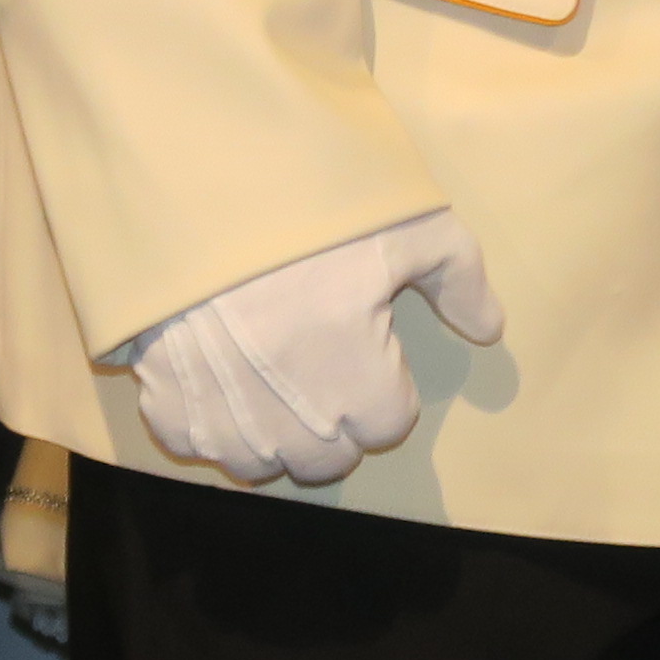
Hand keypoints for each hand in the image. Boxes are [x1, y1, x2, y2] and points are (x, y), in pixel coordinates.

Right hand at [119, 209, 506, 487]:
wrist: (193, 196)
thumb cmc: (308, 212)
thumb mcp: (406, 226)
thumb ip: (457, 279)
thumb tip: (490, 330)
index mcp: (358, 385)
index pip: (389, 425)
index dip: (383, 382)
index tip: (365, 342)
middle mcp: (295, 423)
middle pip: (330, 458)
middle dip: (336, 418)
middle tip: (320, 357)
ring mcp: (227, 426)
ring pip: (266, 464)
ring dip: (277, 431)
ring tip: (270, 368)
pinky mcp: (169, 414)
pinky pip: (203, 447)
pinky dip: (215, 422)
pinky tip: (219, 371)